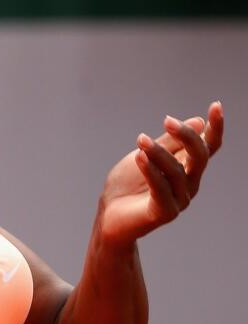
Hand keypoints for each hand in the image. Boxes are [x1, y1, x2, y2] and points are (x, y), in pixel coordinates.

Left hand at [98, 101, 224, 246]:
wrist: (108, 217)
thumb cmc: (126, 186)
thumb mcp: (144, 156)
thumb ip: (167, 143)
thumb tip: (198, 121)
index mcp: (187, 169)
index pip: (208, 147)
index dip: (215, 128)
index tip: (215, 106)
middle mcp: (189, 184)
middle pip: (199, 156)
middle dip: (186, 136)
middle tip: (167, 121)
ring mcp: (179, 200)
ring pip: (176, 171)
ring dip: (158, 153)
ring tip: (141, 139)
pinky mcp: (164, 213)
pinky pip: (160, 189)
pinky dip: (151, 171)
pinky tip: (140, 157)